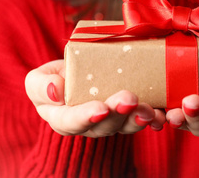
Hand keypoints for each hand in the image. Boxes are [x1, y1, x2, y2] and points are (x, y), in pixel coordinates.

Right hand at [25, 60, 165, 136]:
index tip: (100, 108)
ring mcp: (110, 122)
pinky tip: (160, 115)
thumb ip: (40, 86)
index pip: (71, 122)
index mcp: (62, 119)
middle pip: (103, 126)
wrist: (77, 74)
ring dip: (137, 118)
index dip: (86, 117)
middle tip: (129, 99)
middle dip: (118, 114)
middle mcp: (87, 125)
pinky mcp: (128, 115)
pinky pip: (140, 119)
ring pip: (124, 125)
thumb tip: (55, 91)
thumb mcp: (38, 79)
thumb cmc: (56, 78)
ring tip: (148, 110)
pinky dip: (152, 118)